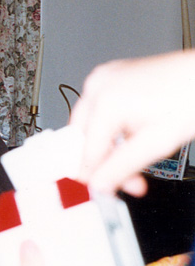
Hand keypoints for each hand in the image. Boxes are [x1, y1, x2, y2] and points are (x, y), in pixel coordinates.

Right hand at [70, 50, 194, 195]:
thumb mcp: (157, 143)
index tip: (105, 190)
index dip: (97, 177)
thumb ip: (122, 168)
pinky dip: (110, 126)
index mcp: (105, 101)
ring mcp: (103, 78)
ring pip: (88, 122)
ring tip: (134, 156)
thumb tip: (101, 184)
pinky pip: (98, 107)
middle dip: (101, 161)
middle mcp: (97, 86)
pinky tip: (131, 134)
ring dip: (107, 145)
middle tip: (124, 179)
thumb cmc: (191, 97)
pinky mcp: (110, 76)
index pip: (86, 152)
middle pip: (81, 136)